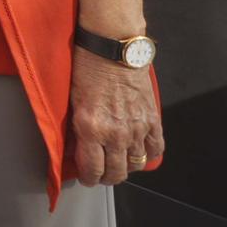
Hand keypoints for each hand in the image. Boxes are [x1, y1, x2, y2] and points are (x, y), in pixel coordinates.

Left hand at [69, 47, 163, 186]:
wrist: (112, 48)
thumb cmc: (86, 67)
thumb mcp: (71, 100)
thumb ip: (76, 128)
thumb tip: (77, 148)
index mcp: (91, 128)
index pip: (92, 170)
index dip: (88, 178)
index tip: (86, 177)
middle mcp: (115, 133)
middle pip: (116, 173)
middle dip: (106, 177)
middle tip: (100, 173)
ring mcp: (137, 128)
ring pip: (135, 165)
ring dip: (126, 168)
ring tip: (118, 162)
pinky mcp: (152, 119)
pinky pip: (155, 149)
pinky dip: (147, 155)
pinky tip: (138, 153)